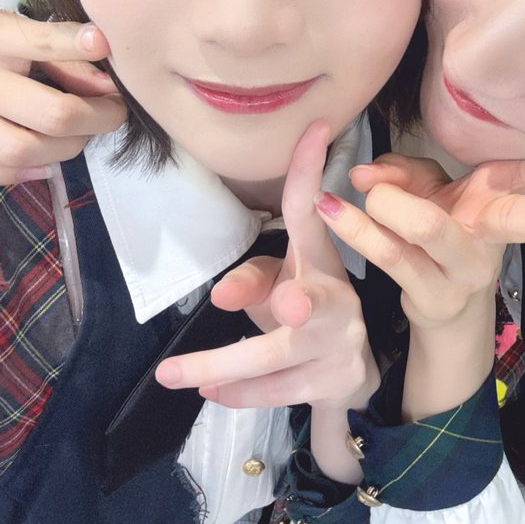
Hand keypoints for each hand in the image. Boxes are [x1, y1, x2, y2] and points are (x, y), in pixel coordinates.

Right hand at [0, 0, 125, 184]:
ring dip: (62, 153)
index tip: (116, 72)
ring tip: (72, 140)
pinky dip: (14, 175)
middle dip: (93, 121)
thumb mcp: (5, 26)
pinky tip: (37, 165)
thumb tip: (106, 84)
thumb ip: (56, 50)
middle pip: (47, 114)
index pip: (45, 44)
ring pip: (15, 151)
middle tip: (108, 117)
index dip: (89, 58)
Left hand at [155, 121, 379, 412]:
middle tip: (289, 301)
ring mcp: (341, 343)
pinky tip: (210, 394)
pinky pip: (279, 390)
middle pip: (314, 301)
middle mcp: (337, 298)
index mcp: (320, 259)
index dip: (311, 170)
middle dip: (302, 301)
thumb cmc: (301, 313)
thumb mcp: (277, 286)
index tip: (316, 128)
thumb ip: (250, 281)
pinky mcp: (336, 381)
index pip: (313, 210)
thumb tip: (221, 297)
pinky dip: (242, 394)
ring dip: (227, 368)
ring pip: (280, 359)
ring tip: (177, 375)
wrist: (347, 373)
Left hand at [316, 154, 524, 331]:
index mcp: (504, 196)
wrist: (439, 314)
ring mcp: (463, 267)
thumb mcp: (432, 195)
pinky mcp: (428, 294)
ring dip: (404, 210)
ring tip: (366, 190)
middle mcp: (491, 231)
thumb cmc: (443, 233)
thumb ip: (407, 176)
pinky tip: (334, 208)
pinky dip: (360, 232)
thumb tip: (372, 174)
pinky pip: (393, 259)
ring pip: (442, 233)